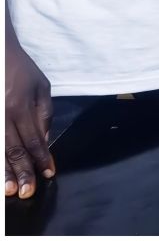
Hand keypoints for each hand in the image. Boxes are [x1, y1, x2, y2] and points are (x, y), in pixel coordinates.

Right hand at [5, 43, 53, 197]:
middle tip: (26, 193)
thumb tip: (45, 141)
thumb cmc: (20, 70)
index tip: (48, 174)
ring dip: (2, 172)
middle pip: (13, 150)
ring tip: (7, 191)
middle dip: (22, 173)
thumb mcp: (41, 87)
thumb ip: (44, 114)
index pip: (34, 140)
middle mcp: (3, 115)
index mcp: (21, 108)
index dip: (41, 159)